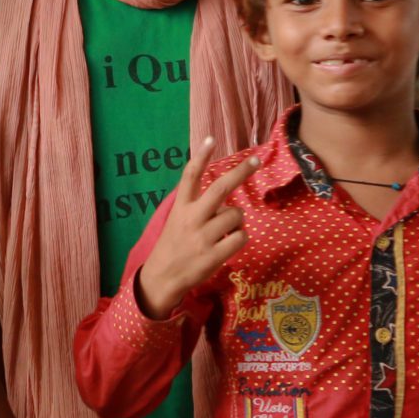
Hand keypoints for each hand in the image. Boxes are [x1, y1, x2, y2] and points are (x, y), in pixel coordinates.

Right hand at [134, 139, 255, 320]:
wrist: (162, 278)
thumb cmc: (173, 247)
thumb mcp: (176, 222)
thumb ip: (197, 208)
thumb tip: (226, 198)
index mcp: (180, 208)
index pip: (190, 177)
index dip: (200, 157)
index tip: (210, 139)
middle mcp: (191, 218)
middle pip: (220, 188)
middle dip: (241, 172)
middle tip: (256, 160)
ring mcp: (203, 236)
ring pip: (236, 215)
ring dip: (236, 221)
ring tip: (223, 232)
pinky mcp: (214, 254)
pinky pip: (241, 237)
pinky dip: (239, 239)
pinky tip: (226, 245)